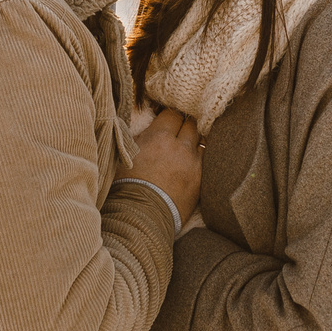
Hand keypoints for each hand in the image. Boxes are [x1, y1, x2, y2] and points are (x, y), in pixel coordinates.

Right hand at [131, 108, 201, 222]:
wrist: (141, 215)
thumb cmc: (126, 186)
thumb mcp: (125, 154)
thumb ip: (138, 138)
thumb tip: (146, 129)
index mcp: (158, 137)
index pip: (172, 114)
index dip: (169, 116)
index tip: (166, 120)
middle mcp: (179, 146)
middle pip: (190, 124)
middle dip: (184, 125)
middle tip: (177, 131)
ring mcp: (193, 163)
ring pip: (201, 141)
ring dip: (194, 142)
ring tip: (186, 147)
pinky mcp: (200, 180)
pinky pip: (206, 161)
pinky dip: (199, 158)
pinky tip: (192, 163)